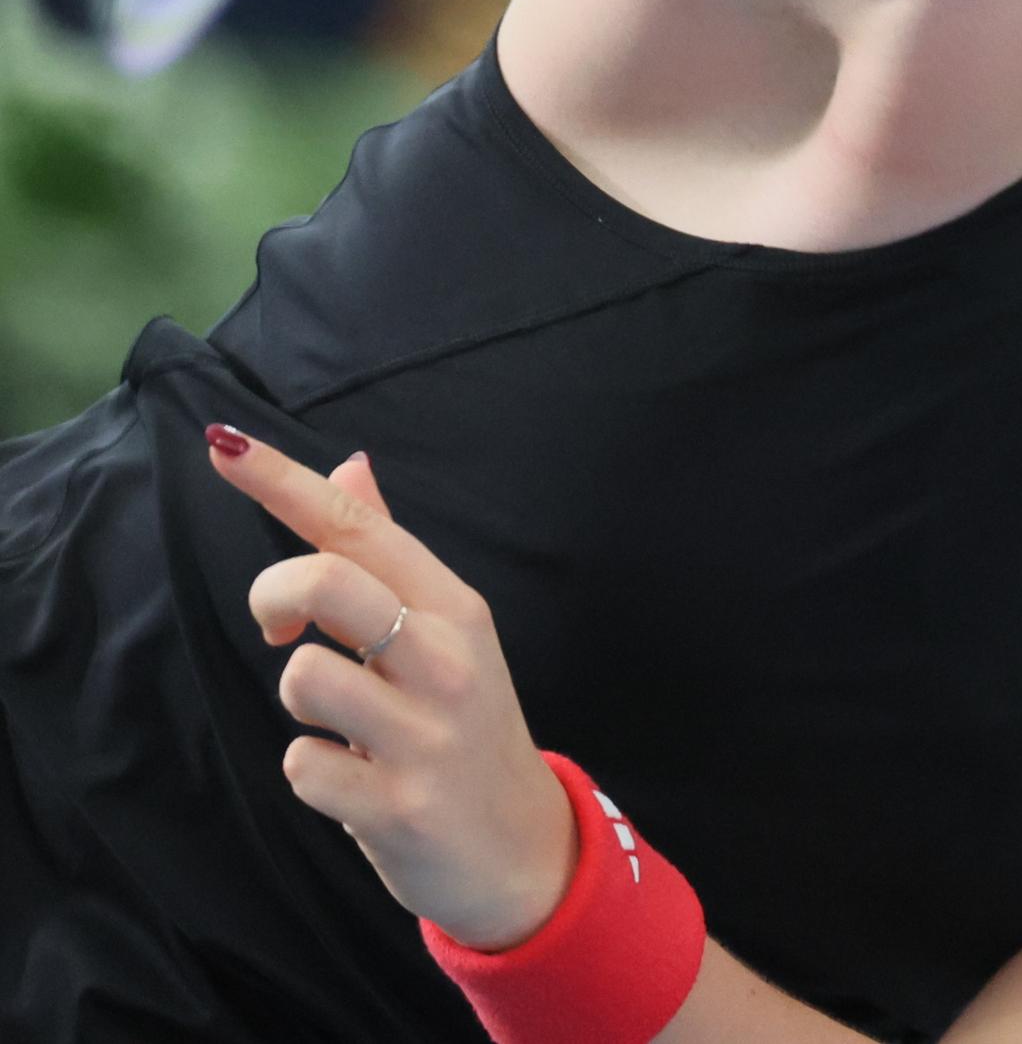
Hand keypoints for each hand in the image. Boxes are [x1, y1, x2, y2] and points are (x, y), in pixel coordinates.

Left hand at [206, 428, 578, 951]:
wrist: (522, 848)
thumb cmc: (465, 727)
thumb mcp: (445, 633)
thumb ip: (388, 555)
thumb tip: (349, 465)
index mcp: (451, 606)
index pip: (358, 525)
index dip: (284, 482)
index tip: (224, 447)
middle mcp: (445, 658)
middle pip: (327, 582)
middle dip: (273, 597)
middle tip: (281, 630)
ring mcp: (425, 733)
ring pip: (304, 678)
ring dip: (298, 702)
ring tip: (341, 723)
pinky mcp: (399, 805)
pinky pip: (304, 767)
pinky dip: (311, 772)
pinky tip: (351, 782)